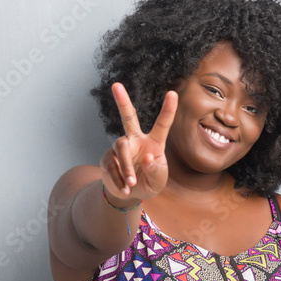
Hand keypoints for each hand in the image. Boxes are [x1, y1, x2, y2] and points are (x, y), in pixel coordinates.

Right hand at [99, 83, 176, 203]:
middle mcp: (135, 140)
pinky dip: (119, 179)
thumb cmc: (149, 182)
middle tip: (115, 85)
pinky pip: (112, 165)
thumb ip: (156, 170)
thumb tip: (147, 157)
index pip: (162, 124)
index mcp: (153, 142)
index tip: (172, 93)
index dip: (168, 109)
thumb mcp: (158, 181)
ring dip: (127, 167)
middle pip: (128, 117)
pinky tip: (125, 189)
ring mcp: (120, 148)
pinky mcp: (107, 158)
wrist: (129, 194)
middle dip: (122, 101)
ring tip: (131, 183)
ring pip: (121, 148)